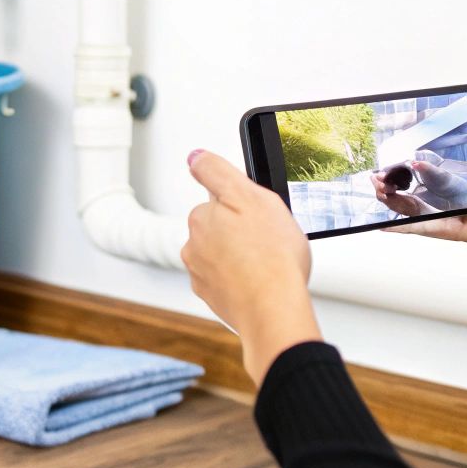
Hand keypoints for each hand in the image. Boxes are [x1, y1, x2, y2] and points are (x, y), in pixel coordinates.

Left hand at [181, 150, 322, 384]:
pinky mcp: (212, 296)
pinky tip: (258, 282)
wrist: (273, 310)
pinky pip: (227, 279)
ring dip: (240, 255)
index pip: (220, 198)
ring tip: (265, 263)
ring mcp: (201, 273)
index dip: (243, 203)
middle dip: (240, 230)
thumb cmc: (271, 256)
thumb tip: (194, 157)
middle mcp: (193, 244)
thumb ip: (217, 172)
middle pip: (220, 226)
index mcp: (201, 216)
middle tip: (267, 239)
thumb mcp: (250, 195)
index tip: (256, 215)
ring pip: (223, 254)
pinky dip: (240, 279)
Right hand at [388, 61, 466, 295]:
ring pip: (428, 198)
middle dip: (407, 164)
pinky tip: (386, 220)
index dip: (432, 133)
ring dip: (401, 193)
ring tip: (377, 183)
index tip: (409, 126)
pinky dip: (410, 225)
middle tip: (385, 157)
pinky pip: (435, 226)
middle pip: (436, 169)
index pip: (458, 138)